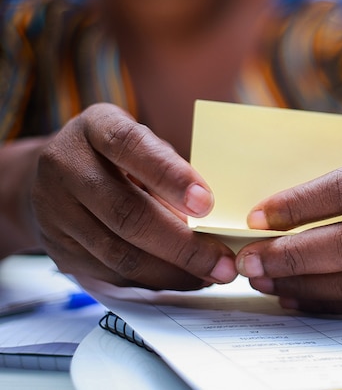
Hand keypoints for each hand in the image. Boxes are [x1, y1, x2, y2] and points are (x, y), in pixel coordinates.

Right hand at [31, 103, 236, 289]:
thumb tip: (213, 219)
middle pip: (126, 212)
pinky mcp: (58, 249)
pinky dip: (153, 280)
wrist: (54, 175)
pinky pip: (110, 274)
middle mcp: (65, 166)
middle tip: (223, 261)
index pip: (130, 146)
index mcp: (96, 127)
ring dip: (172, 271)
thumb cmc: (119, 157)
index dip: (170, 176)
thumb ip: (172, 171)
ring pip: (119, 253)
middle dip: (182, 244)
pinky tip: (183, 279)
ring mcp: (54, 211)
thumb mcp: (144, 145)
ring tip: (210, 275)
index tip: (207, 204)